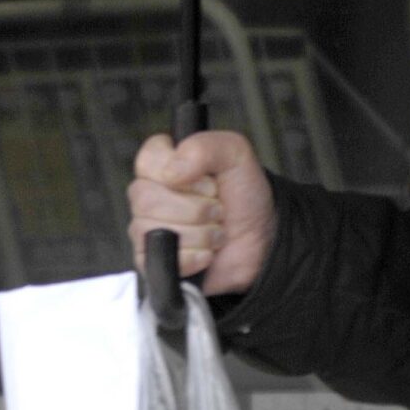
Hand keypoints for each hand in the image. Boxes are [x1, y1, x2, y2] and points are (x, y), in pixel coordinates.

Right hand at [127, 131, 274, 296]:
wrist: (262, 241)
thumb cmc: (245, 196)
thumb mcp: (235, 154)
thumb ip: (204, 147)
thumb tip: (171, 171)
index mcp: (162, 164)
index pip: (146, 160)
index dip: (179, 172)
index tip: (208, 181)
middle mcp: (149, 196)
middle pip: (147, 200)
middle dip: (196, 208)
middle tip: (217, 209)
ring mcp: (148, 230)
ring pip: (156, 231)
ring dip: (200, 234)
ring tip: (215, 231)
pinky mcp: (153, 262)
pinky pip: (160, 260)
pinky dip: (193, 258)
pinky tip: (206, 253)